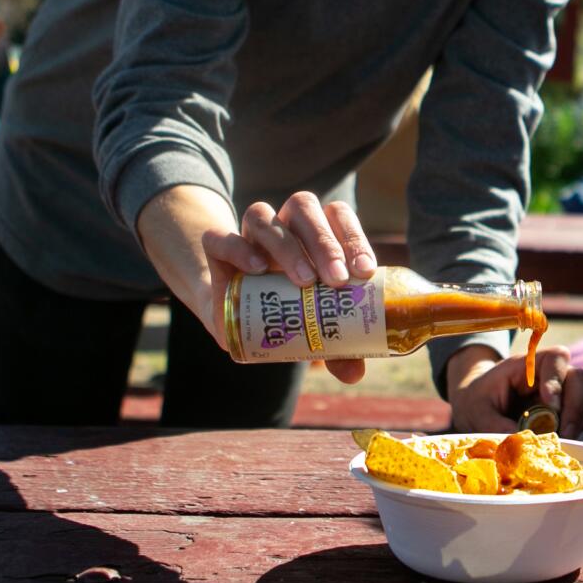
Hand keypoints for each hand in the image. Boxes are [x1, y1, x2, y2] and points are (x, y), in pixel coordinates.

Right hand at [198, 192, 376, 382]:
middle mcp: (283, 224)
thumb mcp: (310, 329)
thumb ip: (335, 347)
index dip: (354, 238)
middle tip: (338, 280)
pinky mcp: (217, 247)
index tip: (365, 272)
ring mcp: (249, 233)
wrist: (230, 312)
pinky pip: (221, 237)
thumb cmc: (283, 312)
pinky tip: (257, 269)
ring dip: (288, 246)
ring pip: (263, 216)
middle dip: (325, 242)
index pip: (337, 216)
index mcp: (314, 232)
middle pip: (303, 209)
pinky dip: (240, 248)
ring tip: (304, 281)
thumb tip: (354, 374)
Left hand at [446, 345, 582, 436]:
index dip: (557, 378)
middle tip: (565, 432)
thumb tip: (521, 445)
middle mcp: (550, 376)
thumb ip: (496, 426)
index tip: (549, 403)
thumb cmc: (477, 402)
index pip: (555, 358)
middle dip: (574, 406)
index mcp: (528, 365)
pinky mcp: (562, 416)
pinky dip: (570, 434)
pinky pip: (576, 422)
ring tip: (560, 443)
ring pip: (582, 401)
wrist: (477, 410)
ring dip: (574, 423)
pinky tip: (556, 447)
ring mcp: (560, 396)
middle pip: (578, 379)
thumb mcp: (478, 413)